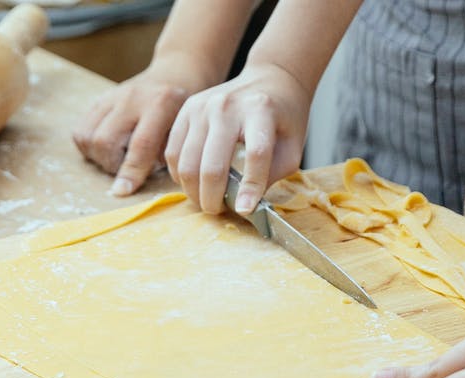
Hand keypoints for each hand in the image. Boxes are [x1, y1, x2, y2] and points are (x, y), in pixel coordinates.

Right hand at [73, 55, 215, 195]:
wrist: (177, 72)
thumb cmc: (188, 109)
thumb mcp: (189, 128)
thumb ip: (170, 152)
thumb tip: (139, 178)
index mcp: (162, 103)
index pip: (141, 144)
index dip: (130, 172)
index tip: (122, 192)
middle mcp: (133, 97)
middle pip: (104, 141)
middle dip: (112, 164)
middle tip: (129, 167)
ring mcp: (113, 96)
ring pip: (86, 136)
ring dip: (99, 157)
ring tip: (120, 157)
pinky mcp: (100, 99)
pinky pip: (81, 130)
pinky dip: (90, 146)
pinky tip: (110, 147)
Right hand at [164, 63, 309, 214]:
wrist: (271, 80)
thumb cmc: (284, 118)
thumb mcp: (292, 147)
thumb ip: (272, 175)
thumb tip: (245, 205)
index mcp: (260, 111)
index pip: (256, 155)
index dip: (251, 187)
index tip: (245, 210)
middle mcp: (227, 106)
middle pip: (212, 164)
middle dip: (212, 198)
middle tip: (218, 211)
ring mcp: (202, 106)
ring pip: (186, 163)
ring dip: (194, 191)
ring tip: (206, 200)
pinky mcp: (186, 109)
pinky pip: (173, 151)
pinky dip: (179, 174)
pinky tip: (193, 182)